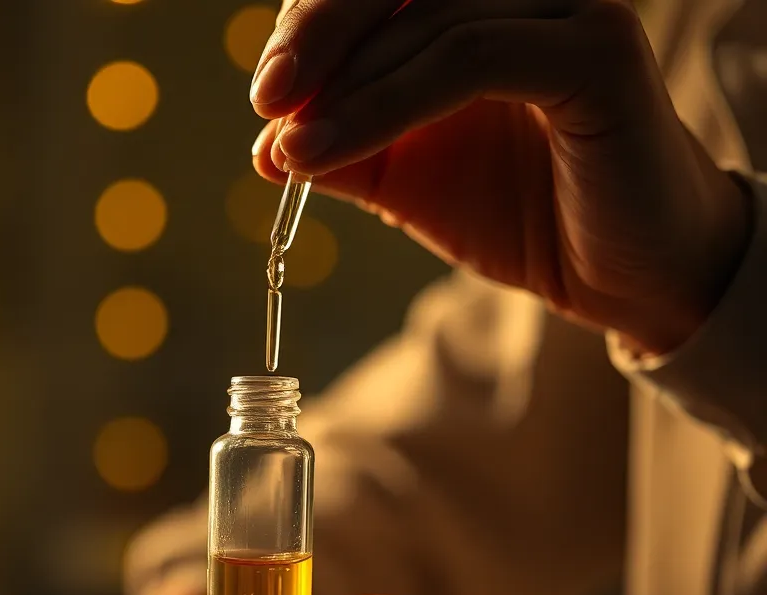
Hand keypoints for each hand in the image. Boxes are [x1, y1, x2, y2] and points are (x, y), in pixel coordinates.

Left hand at [250, 0, 751, 353]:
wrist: (623, 274)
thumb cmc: (529, 218)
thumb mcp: (413, 182)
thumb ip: (346, 151)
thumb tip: (265, 147)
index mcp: (484, 6)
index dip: (315, 24)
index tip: (267, 97)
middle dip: (318, 32)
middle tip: (267, 100)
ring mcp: (570, 6)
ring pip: (429, 18)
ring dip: (345, 87)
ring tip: (290, 149)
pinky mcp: (597, 50)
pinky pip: (471, 57)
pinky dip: (387, 105)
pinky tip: (325, 153)